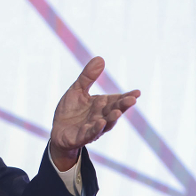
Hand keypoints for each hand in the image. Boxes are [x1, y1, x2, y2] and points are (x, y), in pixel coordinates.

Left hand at [50, 56, 139, 170]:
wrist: (58, 131)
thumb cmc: (71, 110)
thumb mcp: (77, 90)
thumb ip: (88, 77)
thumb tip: (100, 58)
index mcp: (102, 105)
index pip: (117, 100)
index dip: (127, 97)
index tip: (137, 92)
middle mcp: (101, 117)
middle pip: (114, 111)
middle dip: (122, 106)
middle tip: (132, 100)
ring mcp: (92, 128)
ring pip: (105, 124)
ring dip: (112, 118)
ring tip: (118, 112)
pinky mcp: (82, 137)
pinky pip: (90, 133)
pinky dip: (96, 128)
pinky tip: (100, 122)